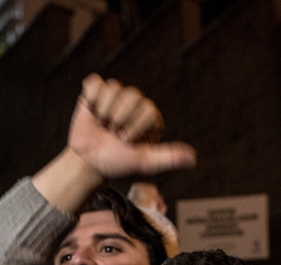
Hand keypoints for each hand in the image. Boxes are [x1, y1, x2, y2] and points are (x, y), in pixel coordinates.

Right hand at [34, 75, 195, 211]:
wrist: (88, 163)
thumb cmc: (117, 165)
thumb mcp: (144, 164)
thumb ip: (167, 158)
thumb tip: (193, 159)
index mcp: (150, 118)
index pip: (148, 109)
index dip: (134, 127)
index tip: (127, 142)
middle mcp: (135, 104)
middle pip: (133, 96)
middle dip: (119, 119)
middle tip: (113, 134)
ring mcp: (115, 97)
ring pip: (114, 88)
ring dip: (104, 111)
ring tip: (103, 125)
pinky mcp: (96, 92)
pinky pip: (96, 82)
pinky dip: (91, 98)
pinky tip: (92, 111)